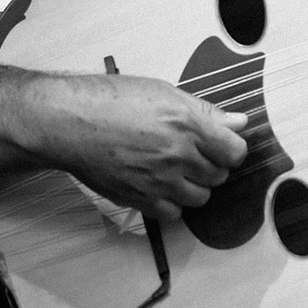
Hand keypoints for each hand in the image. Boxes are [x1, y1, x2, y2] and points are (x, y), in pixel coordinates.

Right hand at [28, 74, 250, 220]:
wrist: (69, 123)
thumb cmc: (111, 101)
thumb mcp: (165, 93)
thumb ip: (206, 111)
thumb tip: (238, 122)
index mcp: (189, 125)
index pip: (235, 152)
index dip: (232, 149)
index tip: (223, 145)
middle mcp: (178, 156)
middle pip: (219, 175)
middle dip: (213, 165)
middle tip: (195, 153)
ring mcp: (159, 181)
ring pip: (200, 197)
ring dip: (195, 186)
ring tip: (177, 169)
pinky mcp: (139, 199)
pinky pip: (173, 214)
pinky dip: (172, 204)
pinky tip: (161, 186)